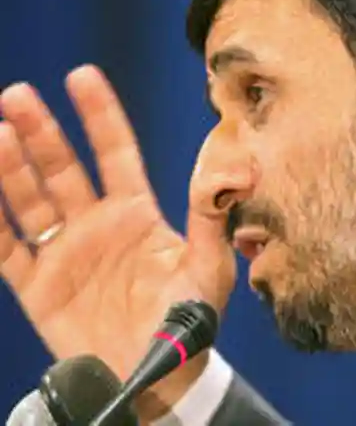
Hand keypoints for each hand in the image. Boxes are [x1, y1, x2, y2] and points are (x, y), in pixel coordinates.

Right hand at [0, 65, 235, 419]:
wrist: (164, 373)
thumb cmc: (190, 317)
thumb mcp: (209, 264)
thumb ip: (213, 216)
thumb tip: (237, 170)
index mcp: (136, 211)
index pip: (115, 151)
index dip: (99, 115)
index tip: (83, 76)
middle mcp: (96, 223)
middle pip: (63, 167)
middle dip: (42, 132)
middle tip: (19, 95)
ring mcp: (65, 252)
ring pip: (30, 200)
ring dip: (11, 167)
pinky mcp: (39, 286)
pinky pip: (6, 250)